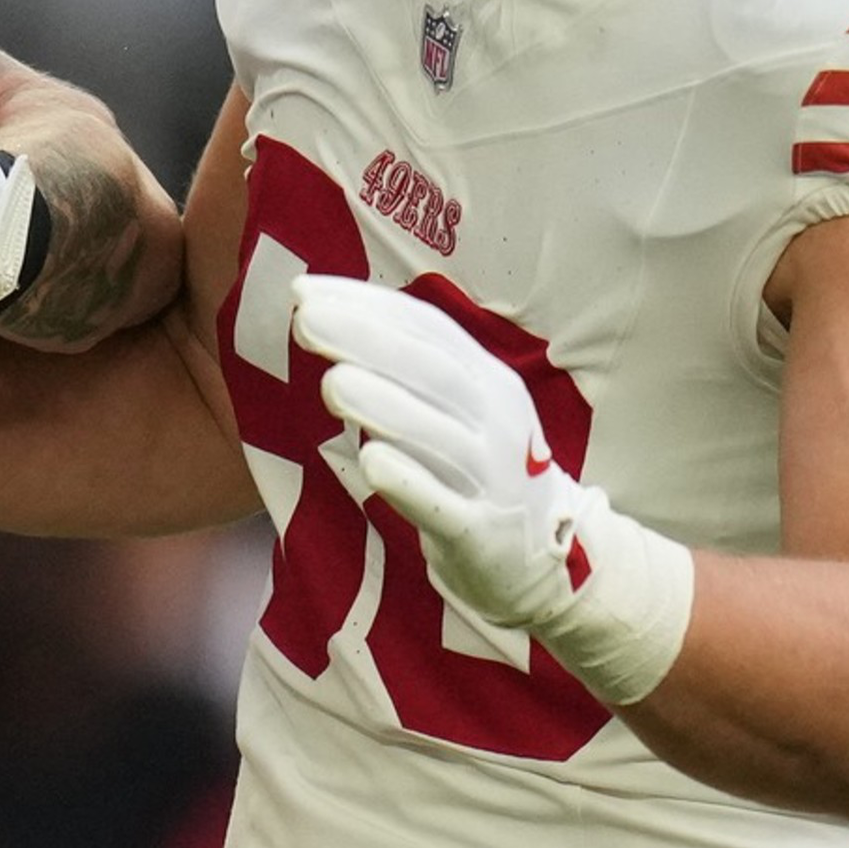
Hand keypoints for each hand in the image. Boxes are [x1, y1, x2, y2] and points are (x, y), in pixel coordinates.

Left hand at [289, 273, 690, 703]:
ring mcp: (492, 476)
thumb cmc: (477, 469)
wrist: (544, 558)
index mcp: (486, 381)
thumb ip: (405, 371)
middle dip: (368, 341)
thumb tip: (328, 315)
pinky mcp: (480, 532)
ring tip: (330, 383)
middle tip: (306, 319)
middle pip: (432, 371)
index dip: (368, 306)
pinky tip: (371, 463)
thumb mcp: (457, 410)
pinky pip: (443, 504)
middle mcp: (494, 420)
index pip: (427, 330)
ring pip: (437, 434)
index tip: (304, 290)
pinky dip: (409, 482)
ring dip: (385, 406)